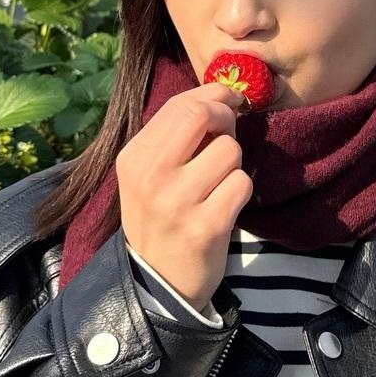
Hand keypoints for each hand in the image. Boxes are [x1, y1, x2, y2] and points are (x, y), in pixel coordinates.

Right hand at [116, 79, 251, 315]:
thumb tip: (221, 93)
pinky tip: (223, 207)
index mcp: (134, 157)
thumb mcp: (150, 174)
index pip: (181, 105)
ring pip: (229, 151)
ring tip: (216, 185)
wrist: (156, 283)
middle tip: (228, 134)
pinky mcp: (206, 227)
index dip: (214, 95)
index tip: (230, 101)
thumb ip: (176, 135)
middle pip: (202, 115)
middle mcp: (151, 176)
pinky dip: (239, 193)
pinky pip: (241, 185)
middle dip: (226, 118)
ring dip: (233, 165)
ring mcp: (178, 203)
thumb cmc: (160, 218)